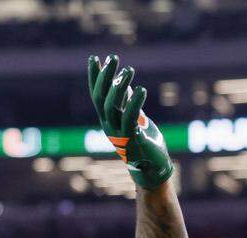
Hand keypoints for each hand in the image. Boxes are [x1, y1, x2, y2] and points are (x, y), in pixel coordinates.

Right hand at [88, 54, 172, 188]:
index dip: (95, 77)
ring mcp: (118, 133)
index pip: (96, 94)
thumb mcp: (135, 120)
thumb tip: (124, 85)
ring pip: (112, 106)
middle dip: (106, 76)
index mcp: (107, 120)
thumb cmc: (145, 144)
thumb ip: (128, 104)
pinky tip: (140, 89)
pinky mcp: (131, 138)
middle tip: (113, 58)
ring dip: (120, 86)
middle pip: (101, 97)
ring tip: (129, 70)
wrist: (152, 170)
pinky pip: (130, 117)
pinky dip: (134, 102)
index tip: (94, 58)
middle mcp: (108, 125)